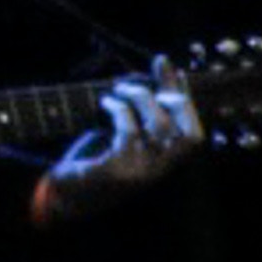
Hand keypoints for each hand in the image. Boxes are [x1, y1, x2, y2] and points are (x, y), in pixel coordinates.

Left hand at [39, 72, 205, 220]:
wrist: (66, 195)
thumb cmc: (97, 158)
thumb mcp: (126, 135)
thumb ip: (145, 108)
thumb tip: (162, 65)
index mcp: (163, 165)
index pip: (195, 137)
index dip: (190, 103)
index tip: (180, 73)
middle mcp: (158, 172)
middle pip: (188, 133)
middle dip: (175, 100)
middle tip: (151, 86)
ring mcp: (140, 173)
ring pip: (160, 126)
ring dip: (142, 97)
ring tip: (121, 89)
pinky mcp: (117, 171)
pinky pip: (129, 131)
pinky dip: (120, 109)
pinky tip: (107, 103)